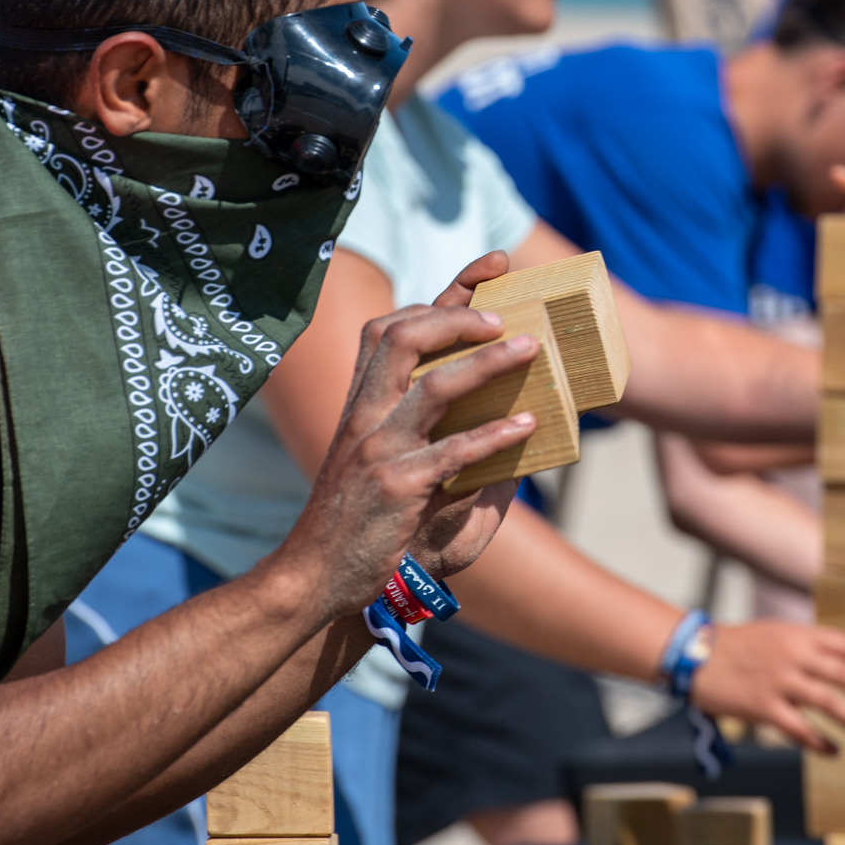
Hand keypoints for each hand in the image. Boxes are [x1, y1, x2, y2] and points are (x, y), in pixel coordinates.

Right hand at [277, 256, 540, 616]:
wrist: (314, 577)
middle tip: (504, 317)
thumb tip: (509, 417)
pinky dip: (494, 437)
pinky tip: (528, 427)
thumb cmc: (358, 522)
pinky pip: (451, 452)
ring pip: (433, 387)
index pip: (395, 328)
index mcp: (361, 403)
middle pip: (403, 337)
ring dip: (487, 364)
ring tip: (530, 350)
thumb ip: (428, 435)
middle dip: (456, 315)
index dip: (445, 294)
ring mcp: (377, 449)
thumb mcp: (382, 465)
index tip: (491, 267)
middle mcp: (364, 416)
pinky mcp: (396, 487)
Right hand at [688, 621, 844, 752]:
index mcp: (800, 634)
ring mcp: (779, 681)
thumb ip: (809, 644)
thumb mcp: (778, 632)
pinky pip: (798, 729)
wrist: (697, 655)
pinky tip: (834, 751)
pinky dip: (820, 742)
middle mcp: (794, 655)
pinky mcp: (763, 707)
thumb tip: (843, 659)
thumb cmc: (739, 644)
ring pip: (827, 701)